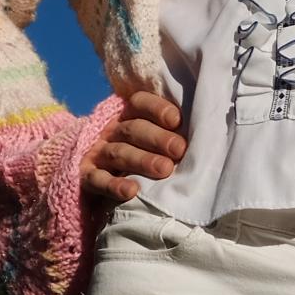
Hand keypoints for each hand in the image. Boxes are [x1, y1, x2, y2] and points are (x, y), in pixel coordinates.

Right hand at [85, 90, 185, 204]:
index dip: (157, 108)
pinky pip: (98, 180)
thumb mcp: (155, 143)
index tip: (176, 120)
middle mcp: (112, 132)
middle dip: (157, 138)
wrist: (97, 180)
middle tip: (179, 149)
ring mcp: (98, 154)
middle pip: (133, 129)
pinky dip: (114, 185)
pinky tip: (132, 191)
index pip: (139, 103)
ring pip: (118, 152)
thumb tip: (207, 135)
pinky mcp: (86, 176)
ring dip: (142, 160)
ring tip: (164, 169)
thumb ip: (173, 135)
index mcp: (129, 117)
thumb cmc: (143, 159)